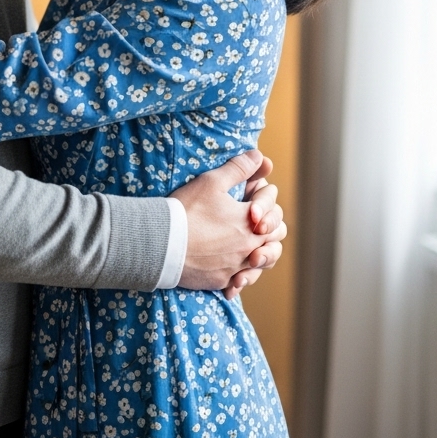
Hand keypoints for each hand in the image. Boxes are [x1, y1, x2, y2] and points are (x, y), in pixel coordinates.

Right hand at [171, 150, 285, 293]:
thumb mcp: (212, 181)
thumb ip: (239, 169)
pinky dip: (240, 275)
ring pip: (262, 264)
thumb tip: (260, 156)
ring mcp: (236, 268)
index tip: (249, 200)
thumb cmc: (187, 210)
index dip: (265, 203)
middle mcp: (249, 249)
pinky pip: (240, 281)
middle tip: (254, 222)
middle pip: (275, 240)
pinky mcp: (221, 281)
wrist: (161, 243)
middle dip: (268, 229)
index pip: (274, 213)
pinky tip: (231, 269)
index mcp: (251, 223)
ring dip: (259, 254)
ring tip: (249, 247)